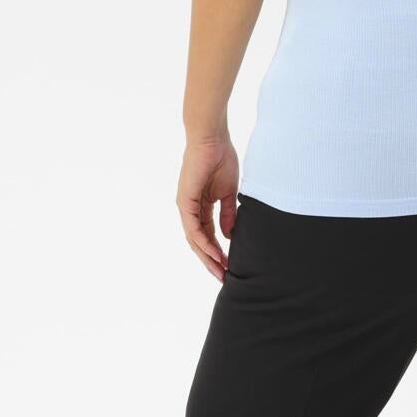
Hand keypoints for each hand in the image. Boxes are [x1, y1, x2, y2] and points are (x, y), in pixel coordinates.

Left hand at [177, 136, 239, 282]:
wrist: (212, 139)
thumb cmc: (221, 159)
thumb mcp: (229, 193)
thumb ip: (228, 214)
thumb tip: (230, 235)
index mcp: (200, 206)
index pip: (208, 235)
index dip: (219, 252)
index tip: (230, 266)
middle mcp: (190, 209)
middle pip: (199, 242)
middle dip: (212, 261)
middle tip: (225, 278)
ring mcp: (186, 206)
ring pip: (195, 240)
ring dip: (208, 257)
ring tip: (221, 272)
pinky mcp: (185, 202)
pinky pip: (194, 228)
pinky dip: (205, 243)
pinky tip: (216, 254)